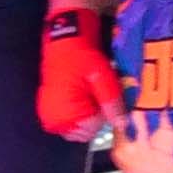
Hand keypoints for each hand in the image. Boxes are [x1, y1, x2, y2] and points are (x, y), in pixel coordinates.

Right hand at [37, 26, 126, 142]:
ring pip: (77, 127)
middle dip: (95, 116)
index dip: (105, 114)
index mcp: (67, 116)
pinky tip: (80, 93)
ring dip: (86, 114)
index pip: (95, 129)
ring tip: (89, 92)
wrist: (63, 40)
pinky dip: (77, 111)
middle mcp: (55, 121)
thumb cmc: (83, 58)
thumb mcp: (103, 80)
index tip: (107, 96)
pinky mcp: (49, 108)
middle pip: (85, 131)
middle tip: (97, 94)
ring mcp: (50, 115)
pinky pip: (68, 120)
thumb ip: (112, 104)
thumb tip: (123, 125)